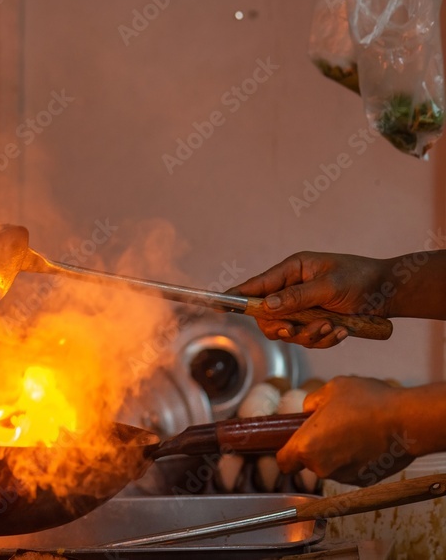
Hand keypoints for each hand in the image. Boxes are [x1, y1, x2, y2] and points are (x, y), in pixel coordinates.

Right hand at [228, 252, 388, 347]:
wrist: (390, 294)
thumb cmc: (361, 279)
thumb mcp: (329, 286)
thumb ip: (297, 297)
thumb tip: (266, 306)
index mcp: (292, 270)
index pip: (257, 284)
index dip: (238, 295)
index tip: (219, 304)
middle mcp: (293, 289)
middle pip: (267, 315)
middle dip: (282, 326)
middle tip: (292, 330)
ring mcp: (303, 307)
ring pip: (288, 331)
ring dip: (310, 334)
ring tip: (334, 327)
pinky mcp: (315, 323)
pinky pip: (308, 339)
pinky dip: (324, 339)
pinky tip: (342, 331)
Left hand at [276, 376, 412, 485]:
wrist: (406, 421)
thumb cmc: (367, 403)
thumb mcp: (330, 390)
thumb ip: (311, 402)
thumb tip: (309, 411)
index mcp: (306, 446)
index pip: (284, 462)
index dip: (286, 453)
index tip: (292, 444)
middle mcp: (322, 467)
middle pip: (310, 462)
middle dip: (317, 447)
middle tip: (333, 427)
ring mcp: (345, 476)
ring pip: (331, 466)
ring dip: (337, 453)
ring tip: (354, 431)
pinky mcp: (364, 481)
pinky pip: (351, 470)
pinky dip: (355, 460)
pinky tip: (367, 442)